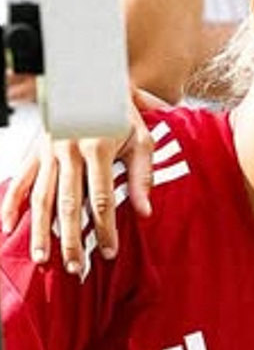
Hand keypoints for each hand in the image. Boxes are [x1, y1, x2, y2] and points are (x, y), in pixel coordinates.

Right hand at [3, 96, 156, 271]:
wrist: (89, 81)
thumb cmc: (121, 114)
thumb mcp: (142, 139)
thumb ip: (143, 176)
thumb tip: (143, 213)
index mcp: (97, 149)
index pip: (100, 199)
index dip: (104, 228)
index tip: (108, 253)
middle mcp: (67, 151)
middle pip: (68, 204)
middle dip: (70, 239)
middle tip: (74, 268)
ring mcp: (46, 152)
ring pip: (41, 197)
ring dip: (40, 230)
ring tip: (42, 259)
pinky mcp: (34, 151)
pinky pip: (20, 181)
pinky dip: (12, 205)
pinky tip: (9, 228)